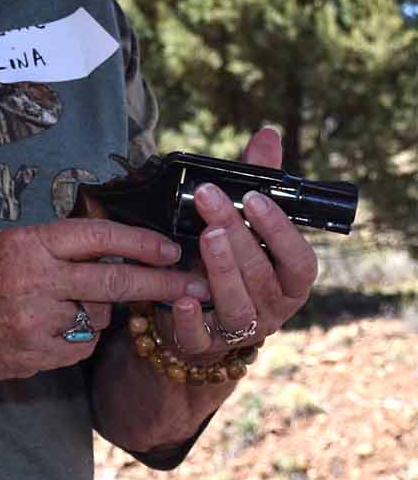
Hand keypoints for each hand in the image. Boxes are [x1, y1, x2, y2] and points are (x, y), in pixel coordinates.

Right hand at [0, 216, 207, 387]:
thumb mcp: (1, 246)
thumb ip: (50, 248)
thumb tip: (105, 249)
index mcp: (25, 243)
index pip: (96, 236)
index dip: (140, 242)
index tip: (169, 249)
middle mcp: (33, 279)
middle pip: (115, 282)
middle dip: (162, 285)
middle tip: (194, 286)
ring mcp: (35, 321)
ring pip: (96, 318)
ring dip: (94, 316)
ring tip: (55, 311)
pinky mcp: (35, 355)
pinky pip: (78, 348)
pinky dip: (72, 342)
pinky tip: (42, 334)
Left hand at [156, 126, 318, 362]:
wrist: (199, 315)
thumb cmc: (229, 258)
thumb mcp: (244, 221)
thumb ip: (256, 182)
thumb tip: (267, 135)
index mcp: (288, 280)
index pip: (299, 261)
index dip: (280, 231)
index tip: (255, 199)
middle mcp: (272, 307)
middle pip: (262, 276)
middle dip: (238, 236)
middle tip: (210, 199)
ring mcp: (240, 328)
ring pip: (237, 306)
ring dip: (222, 270)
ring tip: (206, 236)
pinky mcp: (205, 344)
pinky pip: (201, 337)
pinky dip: (191, 319)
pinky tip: (180, 298)